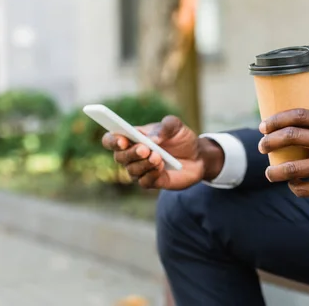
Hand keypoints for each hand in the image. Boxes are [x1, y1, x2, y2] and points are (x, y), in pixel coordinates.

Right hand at [102, 116, 223, 189]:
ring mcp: (140, 170)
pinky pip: (144, 182)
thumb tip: (153, 139)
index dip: (112, 140)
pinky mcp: (151, 181)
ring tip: (158, 157)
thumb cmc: (181, 139)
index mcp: (133, 137)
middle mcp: (132, 155)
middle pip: (120, 156)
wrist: (198, 156)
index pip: (111, 139)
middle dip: (131, 153)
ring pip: (132, 170)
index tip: (122, 140)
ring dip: (144, 163)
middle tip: (145, 149)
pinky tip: (161, 168)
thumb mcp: (177, 126)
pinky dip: (151, 174)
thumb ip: (166, 126)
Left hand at [258, 109, 308, 197]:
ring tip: (269, 172)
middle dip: (270, 142)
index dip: (277, 119)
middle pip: (292, 137)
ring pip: (294, 169)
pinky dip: (295, 187)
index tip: (264, 126)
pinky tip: (293, 185)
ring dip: (275, 171)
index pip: (299, 116)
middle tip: (262, 146)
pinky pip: (307, 189)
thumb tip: (302, 121)